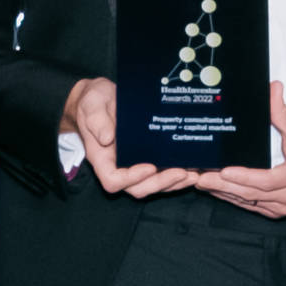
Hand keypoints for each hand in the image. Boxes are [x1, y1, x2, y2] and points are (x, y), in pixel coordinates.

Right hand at [62, 76, 196, 199]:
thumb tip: (106, 138)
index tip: (150, 166)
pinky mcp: (146, 158)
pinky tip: (193, 168)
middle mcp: (118, 166)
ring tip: (193, 175)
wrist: (102, 98)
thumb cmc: (94, 102)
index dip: (131, 179)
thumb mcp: (92, 106)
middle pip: (137, 188)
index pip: (113, 180)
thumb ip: (97, 121)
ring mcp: (133, 164)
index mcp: (101, 158)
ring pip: (152, 184)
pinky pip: (160, 173)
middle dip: (160, 183)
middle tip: (182, 172)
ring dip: (173, 183)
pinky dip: (176, 175)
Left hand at [195, 82, 285, 217]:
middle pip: (250, 194)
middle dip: (222, 186)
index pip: (266, 180)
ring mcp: (281, 208)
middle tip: (200, 178)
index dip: (244, 177)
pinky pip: (251, 207)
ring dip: (223, 193)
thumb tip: (272, 90)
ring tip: (201, 183)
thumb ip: (284, 115)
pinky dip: (233, 198)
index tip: (224, 171)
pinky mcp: (276, 212)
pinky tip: (217, 191)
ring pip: (247, 203)